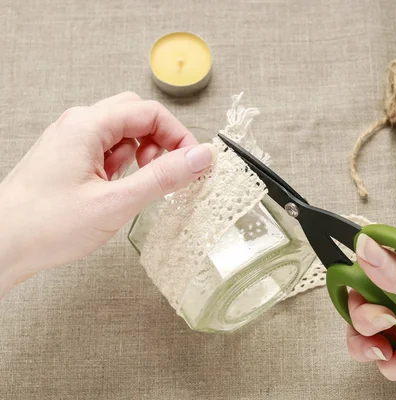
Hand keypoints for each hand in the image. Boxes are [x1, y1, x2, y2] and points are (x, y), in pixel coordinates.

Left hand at [0, 92, 215, 294]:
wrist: (0, 247)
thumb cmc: (44, 225)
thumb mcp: (115, 203)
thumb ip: (162, 177)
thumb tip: (200, 157)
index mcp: (87, 125)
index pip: (150, 112)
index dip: (179, 136)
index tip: (194, 162)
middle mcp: (78, 126)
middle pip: (136, 115)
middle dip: (161, 141)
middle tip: (171, 171)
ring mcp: (71, 142)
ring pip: (123, 133)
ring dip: (143, 154)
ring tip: (142, 184)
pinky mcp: (69, 159)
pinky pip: (107, 150)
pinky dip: (125, 165)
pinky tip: (121, 189)